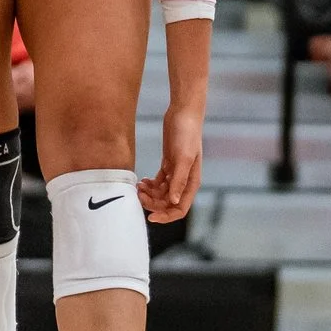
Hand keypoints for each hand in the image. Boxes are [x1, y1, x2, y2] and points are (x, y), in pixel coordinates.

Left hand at [139, 108, 203, 222]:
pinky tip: (141, 181)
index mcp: (191, 182)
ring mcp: (176, 173)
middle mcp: (185, 180)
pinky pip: (159, 182)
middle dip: (153, 203)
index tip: (150, 217)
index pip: (180, 209)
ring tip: (138, 186)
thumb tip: (173, 202)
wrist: (184, 113)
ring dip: (149, 194)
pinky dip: (149, 185)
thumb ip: (179, 180)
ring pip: (161, 193)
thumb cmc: (187, 133)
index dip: (166, 216)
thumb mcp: (183, 157)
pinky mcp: (169, 164)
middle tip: (139, 195)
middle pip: (167, 203)